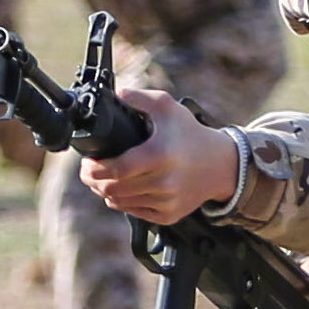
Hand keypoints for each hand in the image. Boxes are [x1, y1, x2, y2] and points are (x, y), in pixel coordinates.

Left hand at [82, 86, 241, 221]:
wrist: (221, 165)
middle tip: (88, 172)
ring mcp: (167, 201)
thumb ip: (141, 98)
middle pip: (113, 188)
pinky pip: (135, 213)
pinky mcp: (169, 215)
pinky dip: (122, 203)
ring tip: (102, 180)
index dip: (94, 168)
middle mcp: (163, 182)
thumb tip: (117, 93)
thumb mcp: (168, 108)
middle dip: (93, 181)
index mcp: (159, 155)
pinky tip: (120, 192)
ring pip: (120, 202)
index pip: (115, 169)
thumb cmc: (191, 134)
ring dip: (105, 192)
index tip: (87, 162)